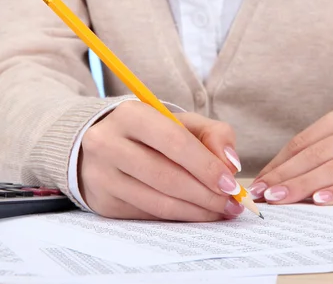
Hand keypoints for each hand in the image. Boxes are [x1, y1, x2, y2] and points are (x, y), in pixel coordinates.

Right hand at [79, 101, 243, 220]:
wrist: (101, 144)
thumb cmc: (150, 133)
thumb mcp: (181, 122)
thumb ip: (213, 134)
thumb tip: (230, 164)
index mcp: (130, 115)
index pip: (174, 142)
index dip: (206, 166)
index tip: (231, 183)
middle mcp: (108, 144)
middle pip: (166, 177)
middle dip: (206, 194)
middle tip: (232, 204)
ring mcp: (102, 176)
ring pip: (157, 202)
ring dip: (196, 211)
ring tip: (221, 212)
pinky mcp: (103, 202)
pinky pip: (148, 215)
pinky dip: (178, 217)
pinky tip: (197, 214)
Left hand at [250, 103, 332, 204]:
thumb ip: (323, 149)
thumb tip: (279, 175)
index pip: (307, 140)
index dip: (280, 162)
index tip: (260, 181)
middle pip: (318, 154)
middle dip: (287, 176)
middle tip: (263, 194)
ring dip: (305, 186)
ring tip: (282, 199)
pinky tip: (320, 201)